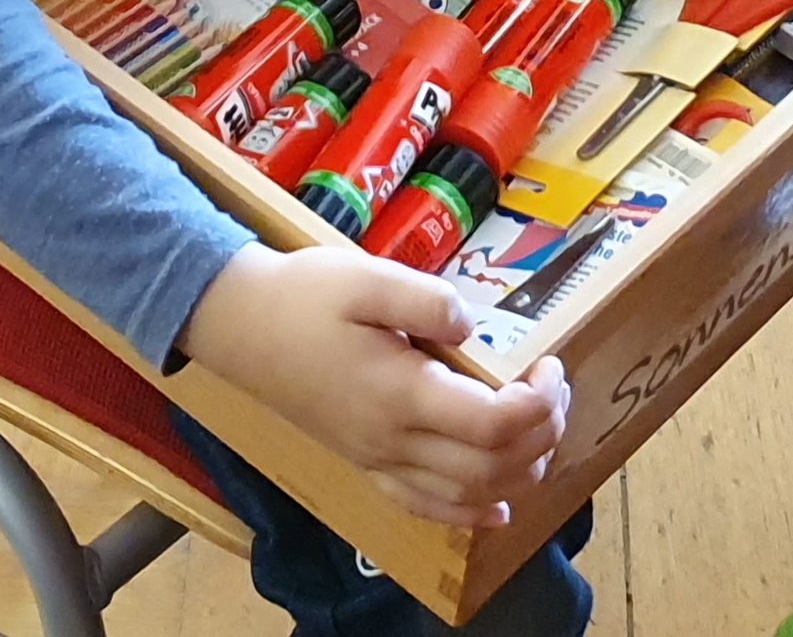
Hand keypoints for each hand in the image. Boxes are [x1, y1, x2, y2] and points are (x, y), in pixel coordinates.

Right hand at [179, 242, 567, 527]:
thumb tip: (473, 326)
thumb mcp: (368, 278)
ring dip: (520, 470)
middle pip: (492, 465)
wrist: (239, 323)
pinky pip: (423, 506)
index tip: (549, 365)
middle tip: (553, 389)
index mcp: (400, 394)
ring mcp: (376, 457)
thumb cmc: (304, 296)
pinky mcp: (363, 461)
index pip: (494, 423)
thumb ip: (429, 301)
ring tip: (540, 428)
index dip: (539, 402)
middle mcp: (392, 440)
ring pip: (467, 494)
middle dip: (542, 433)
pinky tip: (497, 509)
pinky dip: (469, 514)